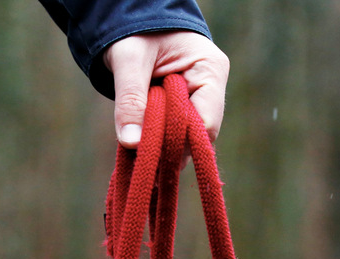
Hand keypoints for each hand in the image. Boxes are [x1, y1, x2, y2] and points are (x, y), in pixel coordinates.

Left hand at [104, 31, 228, 148]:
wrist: (130, 18)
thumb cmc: (134, 29)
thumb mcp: (128, 60)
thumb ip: (130, 100)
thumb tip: (132, 143)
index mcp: (210, 69)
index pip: (206, 121)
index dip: (181, 141)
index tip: (152, 153)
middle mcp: (210, 87)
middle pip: (198, 134)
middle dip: (170, 147)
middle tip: (143, 159)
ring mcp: (199, 98)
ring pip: (186, 136)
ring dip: (162, 145)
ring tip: (139, 153)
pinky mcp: (183, 106)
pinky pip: (174, 131)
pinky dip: (157, 139)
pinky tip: (141, 146)